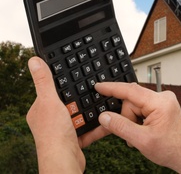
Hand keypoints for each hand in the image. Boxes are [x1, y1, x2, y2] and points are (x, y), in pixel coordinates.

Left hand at [26, 56, 109, 172]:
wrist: (65, 160)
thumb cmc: (53, 135)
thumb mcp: (49, 101)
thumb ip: (44, 81)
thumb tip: (34, 61)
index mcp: (40, 110)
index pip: (51, 91)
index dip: (63, 84)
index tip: (75, 79)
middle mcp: (50, 120)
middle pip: (70, 102)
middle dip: (80, 99)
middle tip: (91, 93)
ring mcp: (63, 130)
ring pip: (81, 115)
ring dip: (91, 112)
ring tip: (100, 106)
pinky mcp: (75, 139)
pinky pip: (89, 128)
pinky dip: (98, 125)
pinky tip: (105, 119)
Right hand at [95, 82, 180, 172]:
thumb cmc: (171, 148)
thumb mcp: (141, 140)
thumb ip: (121, 127)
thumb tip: (104, 117)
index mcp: (160, 102)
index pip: (131, 91)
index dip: (112, 88)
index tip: (99, 86)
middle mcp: (163, 97)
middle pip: (131, 102)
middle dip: (128, 119)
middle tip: (133, 135)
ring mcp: (163, 101)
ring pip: (134, 107)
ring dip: (133, 122)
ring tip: (142, 135)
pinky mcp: (161, 105)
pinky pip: (141, 109)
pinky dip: (138, 121)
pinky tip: (145, 131)